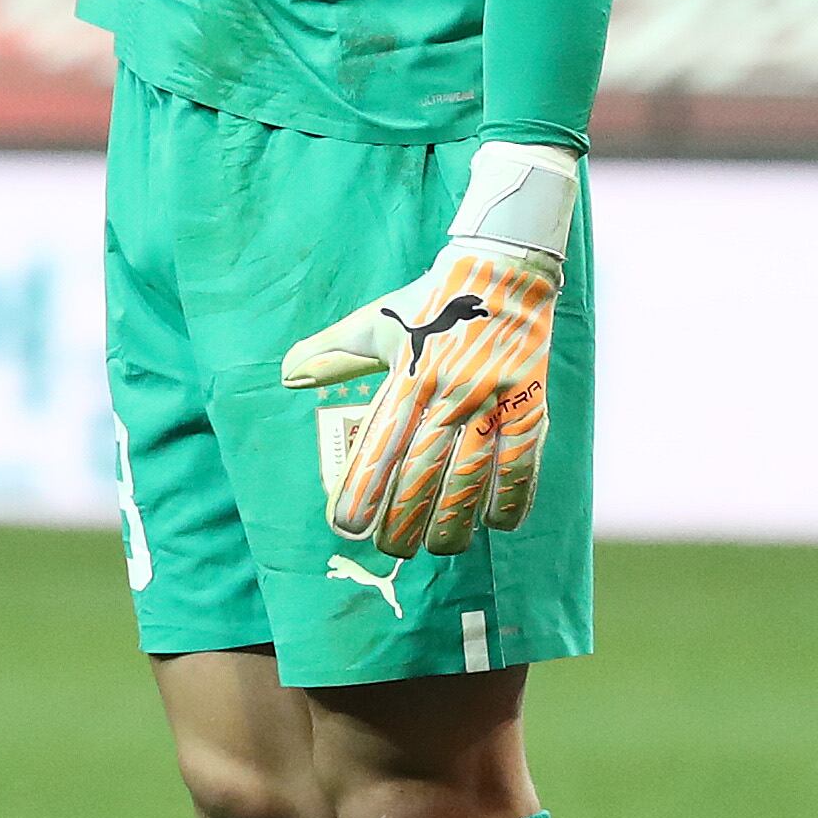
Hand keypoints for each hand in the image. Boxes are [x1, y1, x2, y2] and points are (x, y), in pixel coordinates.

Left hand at [283, 240, 558, 561]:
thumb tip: (287, 375)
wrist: (503, 267)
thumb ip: (333, 354)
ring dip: (455, 519)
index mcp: (409, 376)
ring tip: (440, 548)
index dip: (364, 491)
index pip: (381, 446)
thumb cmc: (431, 302)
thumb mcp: (377, 323)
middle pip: (423, 472)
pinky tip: (498, 523)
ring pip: (472, 475)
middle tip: (392, 549)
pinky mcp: (529, 400)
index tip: (347, 526)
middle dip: (405, 519)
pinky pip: (524, 459)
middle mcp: (449, 392)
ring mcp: (492, 399)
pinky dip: (513, 496)